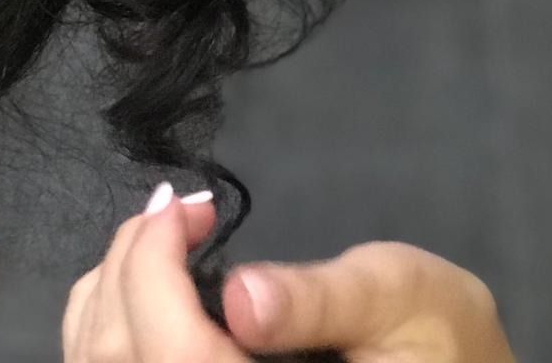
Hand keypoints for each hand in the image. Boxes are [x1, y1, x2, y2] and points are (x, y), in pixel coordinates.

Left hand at [63, 183, 514, 362]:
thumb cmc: (443, 344)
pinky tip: (144, 285)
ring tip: (157, 237)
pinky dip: (112, 327)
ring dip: (108, 296)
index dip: (151, 269)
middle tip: (172, 209)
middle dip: (126, 269)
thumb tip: (243, 296)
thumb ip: (321, 301)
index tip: (184, 204)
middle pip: (121, 361)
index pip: (170, 354)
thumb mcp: (403, 302)